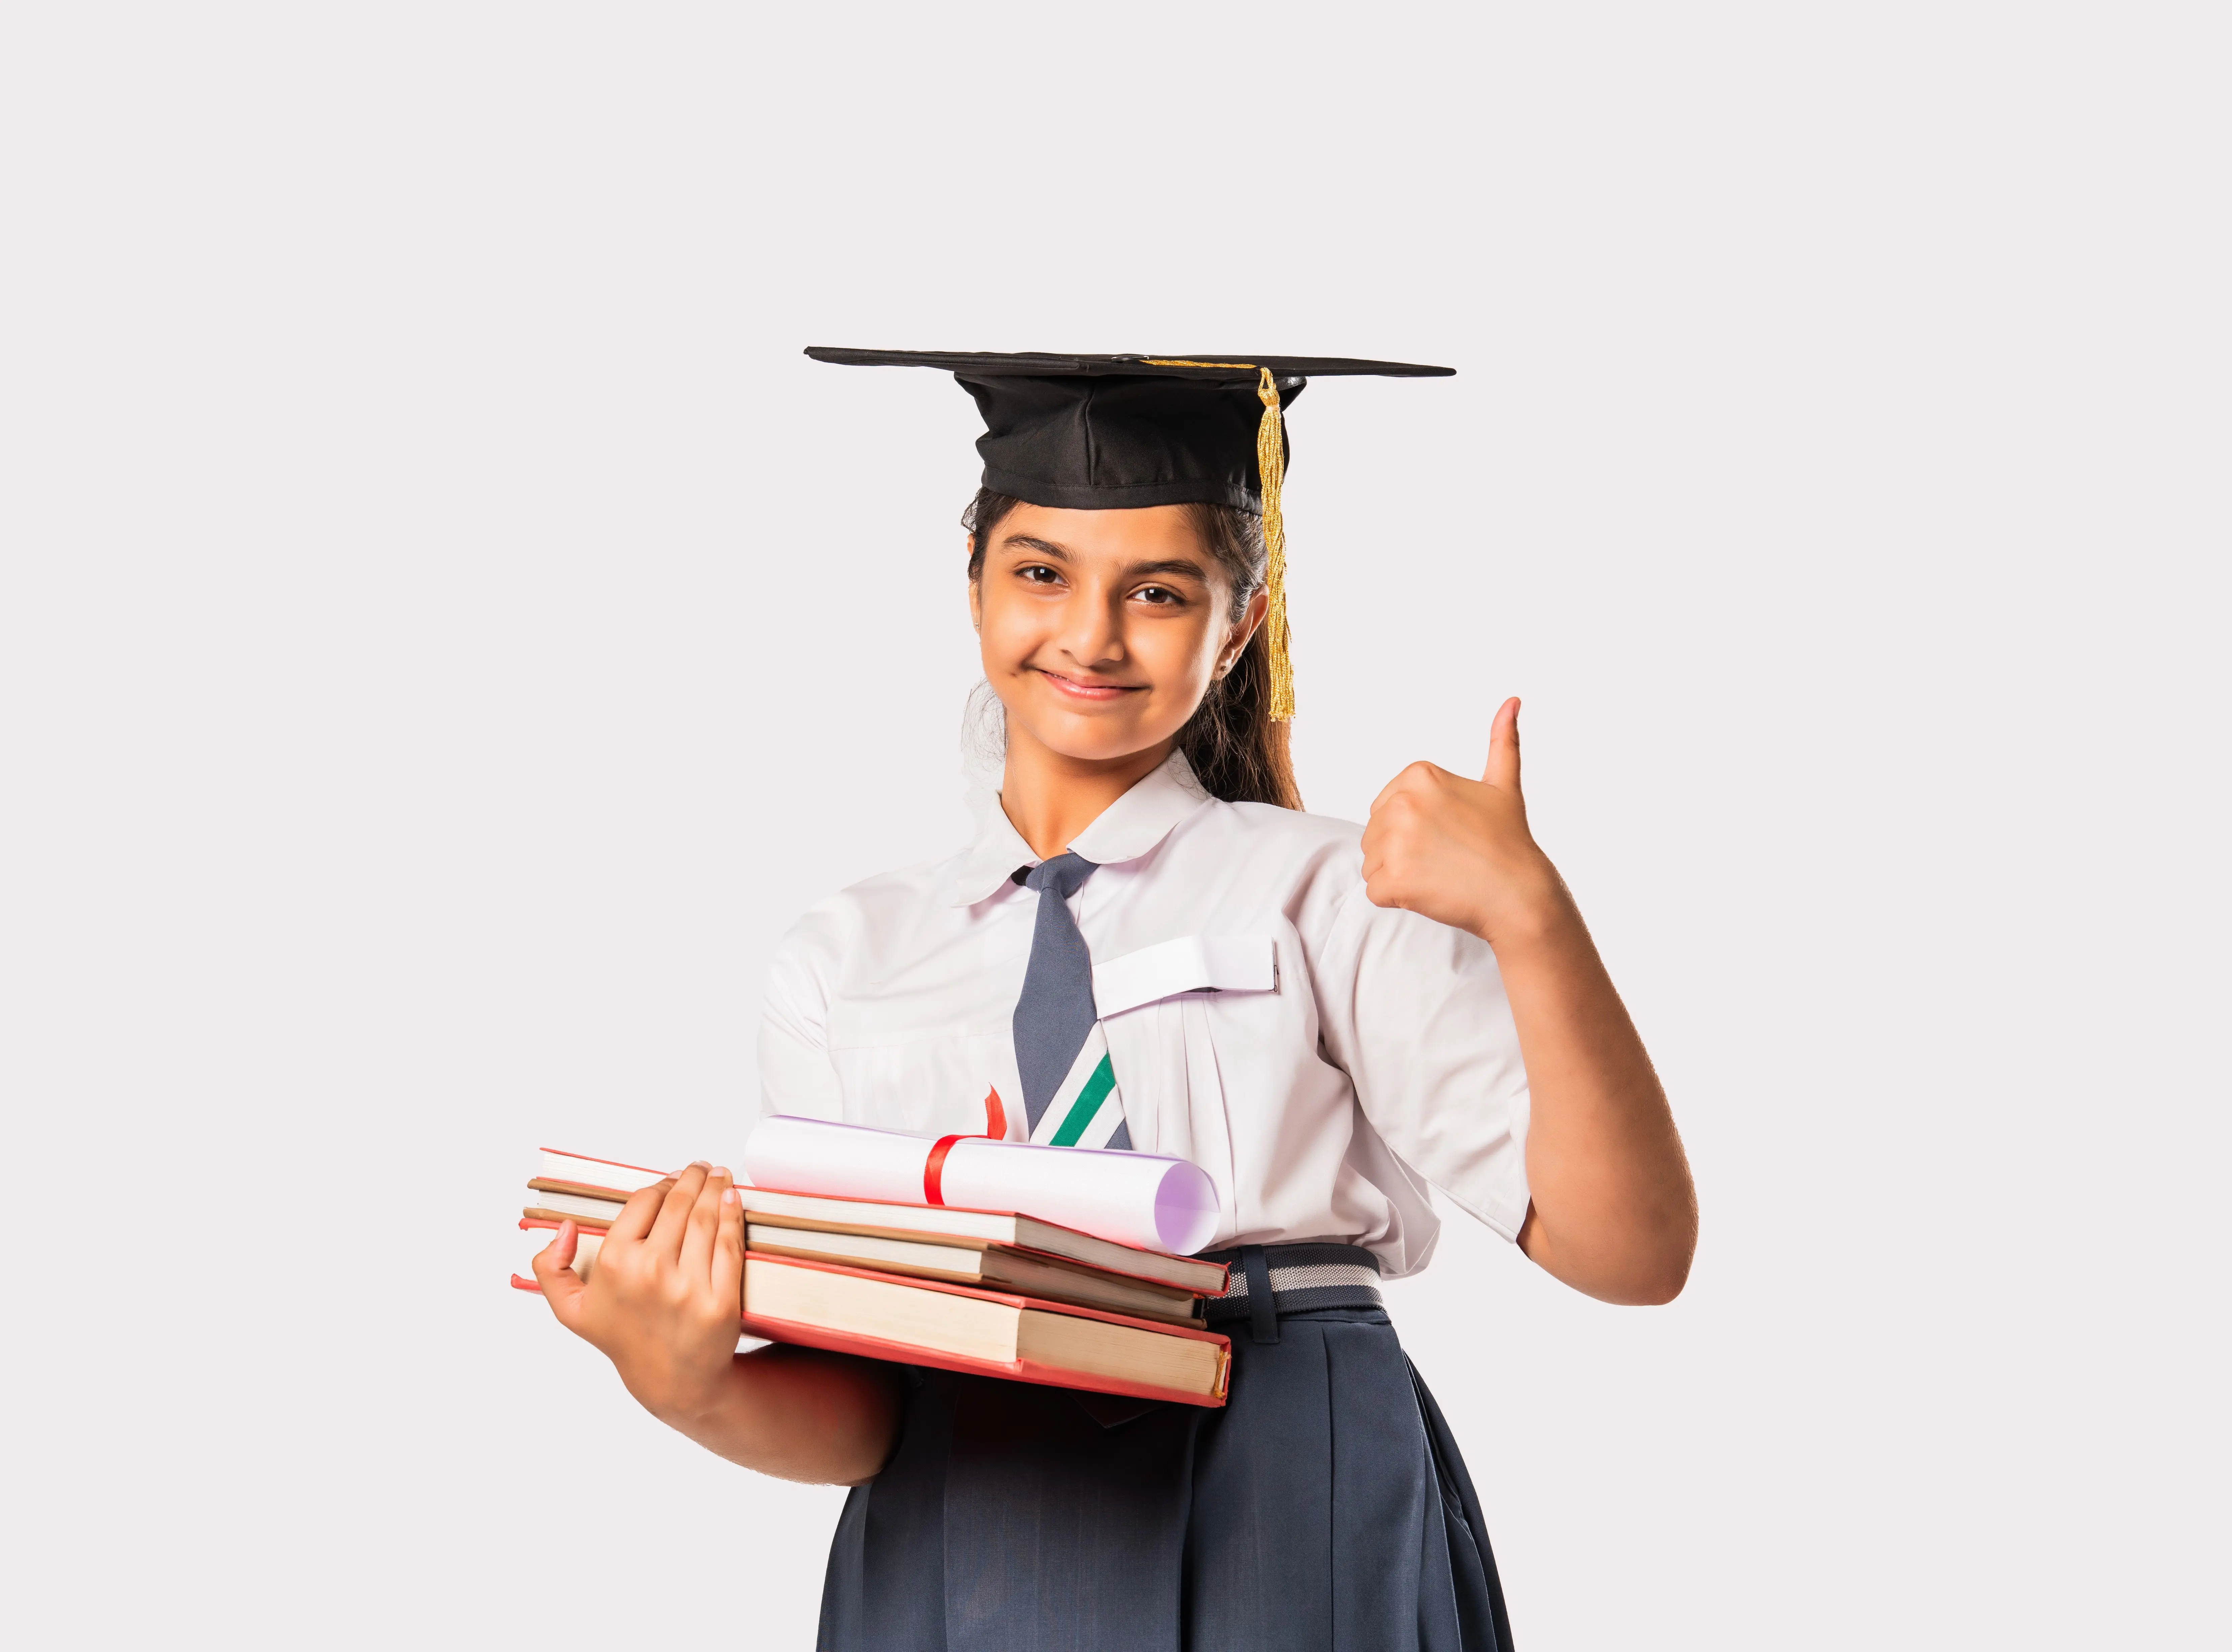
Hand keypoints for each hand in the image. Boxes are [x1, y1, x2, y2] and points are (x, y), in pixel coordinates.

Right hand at [531, 1162, 745, 1423]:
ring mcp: (687, 1287)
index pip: (644, 1202)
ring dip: (716, 1188)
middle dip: (693, 1178)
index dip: (661, 1185)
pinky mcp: (721, 1301)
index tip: (672, 1178)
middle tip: (701, 1168)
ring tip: (719, 1176)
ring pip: (706, 1218)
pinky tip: (733, 1200)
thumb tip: (564, 1228)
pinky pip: (729, 1245)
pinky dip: (733, 1216)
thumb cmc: (623, 1337)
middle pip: (679, 1204)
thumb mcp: (572, 1310)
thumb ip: (550, 1268)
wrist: (671, 1380)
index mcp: (614, 1265)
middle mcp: (650, 1272)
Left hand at [1361, 697, 1566, 946]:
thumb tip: (1512, 701)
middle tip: (1445, 857)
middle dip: (1402, 850)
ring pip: (1372, 862)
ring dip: (1398, 874)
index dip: (1413, 828)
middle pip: (1375, 833)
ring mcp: (1395, 842)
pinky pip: (1375, 890)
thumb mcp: (1503, 783)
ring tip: (1438, 873)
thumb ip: (1501, 741)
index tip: (1447, 835)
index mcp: (1419, 775)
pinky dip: (1397, 897)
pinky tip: (1430, 892)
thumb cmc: (1509, 841)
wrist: (1519, 894)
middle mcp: (1402, 802)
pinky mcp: (1392, 879)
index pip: (1386, 807)